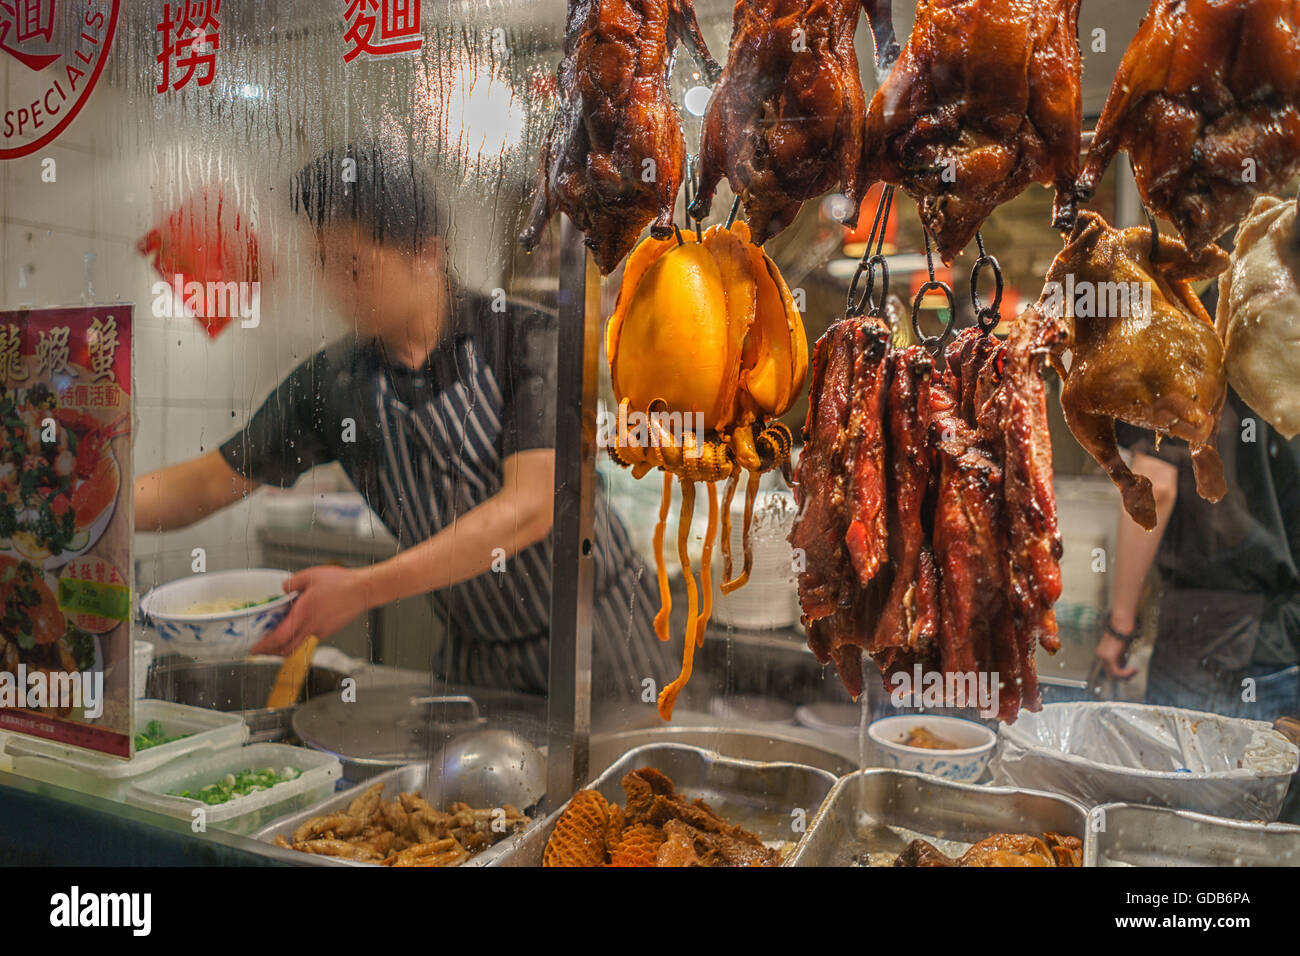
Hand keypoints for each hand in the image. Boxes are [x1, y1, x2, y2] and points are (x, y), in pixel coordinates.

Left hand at [251, 565, 372, 655]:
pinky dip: (300, 636)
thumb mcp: (311, 575)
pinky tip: (300, 626)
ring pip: (298, 644)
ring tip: (277, 641)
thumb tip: (283, 588)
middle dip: (271, 652)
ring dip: (285, 646)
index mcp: (303, 614)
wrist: (364, 590)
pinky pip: (310, 636)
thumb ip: (293, 582)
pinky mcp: (330, 629)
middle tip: (261, 650)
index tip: (254, 649)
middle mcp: (311, 627)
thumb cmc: (341, 583)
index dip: (265, 646)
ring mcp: (322, 631)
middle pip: (286, 649)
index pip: (279, 638)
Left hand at [1096, 633, 1137, 679]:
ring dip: (1125, 675)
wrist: (1122, 624)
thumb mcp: (1121, 648)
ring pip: (1113, 674)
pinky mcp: (1109, 658)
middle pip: (1110, 673)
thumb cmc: (1124, 633)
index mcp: (1102, 652)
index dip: (1120, 672)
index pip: (1109, 668)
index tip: (1131, 670)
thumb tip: (1123, 666)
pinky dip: (1126, 673)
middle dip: (1123, 675)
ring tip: (1135, 671)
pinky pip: (1117, 672)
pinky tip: (1133, 670)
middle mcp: (1100, 655)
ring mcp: (1103, 657)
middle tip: (1133, 672)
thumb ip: (1120, 657)